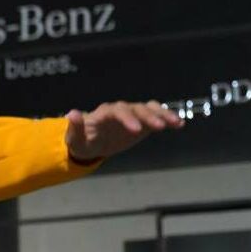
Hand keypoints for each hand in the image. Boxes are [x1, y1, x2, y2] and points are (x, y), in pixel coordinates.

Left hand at [64, 100, 183, 161]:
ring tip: (175, 123)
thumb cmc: (81, 142)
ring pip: (148, 108)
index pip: (116, 111)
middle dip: (147, 117)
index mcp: (103, 114)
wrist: (90, 143)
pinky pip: (155, 115)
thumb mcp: (75, 139)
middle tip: (160, 127)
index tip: (136, 131)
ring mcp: (132, 114)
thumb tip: (71, 114)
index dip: (127, 118)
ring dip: (162, 114)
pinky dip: (166, 117)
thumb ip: (75, 127)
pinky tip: (179, 124)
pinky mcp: (141, 121)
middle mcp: (120, 110)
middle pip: (135, 108)